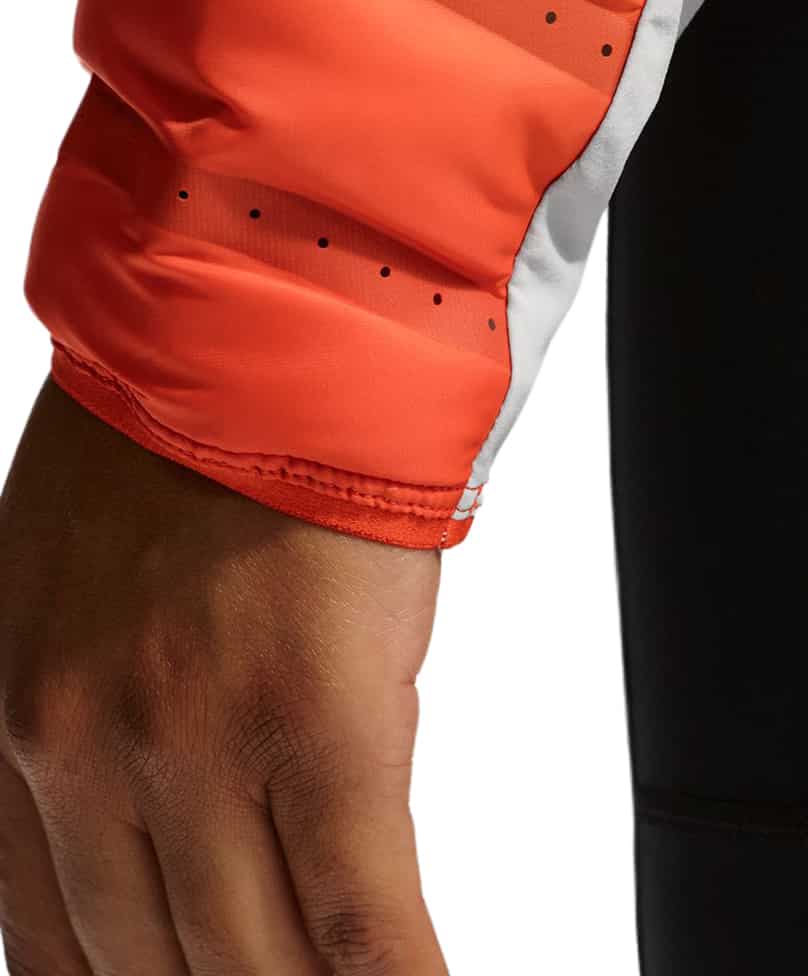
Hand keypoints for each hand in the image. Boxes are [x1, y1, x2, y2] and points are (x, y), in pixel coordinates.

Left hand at [0, 378, 447, 972]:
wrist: (272, 310)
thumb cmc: (191, 414)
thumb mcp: (63, 574)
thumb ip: (86, 711)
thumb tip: (168, 830)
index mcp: (5, 726)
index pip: (50, 950)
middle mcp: (75, 760)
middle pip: (152, 974)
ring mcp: (194, 751)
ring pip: (250, 968)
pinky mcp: (318, 725)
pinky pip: (360, 917)